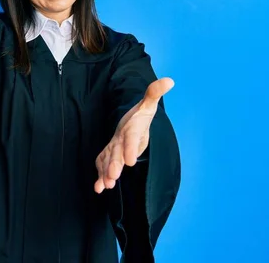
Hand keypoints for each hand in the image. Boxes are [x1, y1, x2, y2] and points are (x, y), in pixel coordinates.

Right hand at [94, 77, 174, 193]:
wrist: (127, 121)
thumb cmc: (140, 115)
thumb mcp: (149, 105)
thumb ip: (155, 93)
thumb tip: (170, 80)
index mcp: (130, 127)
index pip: (131, 138)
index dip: (130, 148)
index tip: (131, 161)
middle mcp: (119, 138)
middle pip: (116, 152)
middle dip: (114, 164)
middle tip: (114, 176)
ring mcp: (113, 147)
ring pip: (108, 160)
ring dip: (106, 172)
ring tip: (107, 185)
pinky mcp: (110, 155)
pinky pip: (102, 165)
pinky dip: (100, 177)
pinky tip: (99, 188)